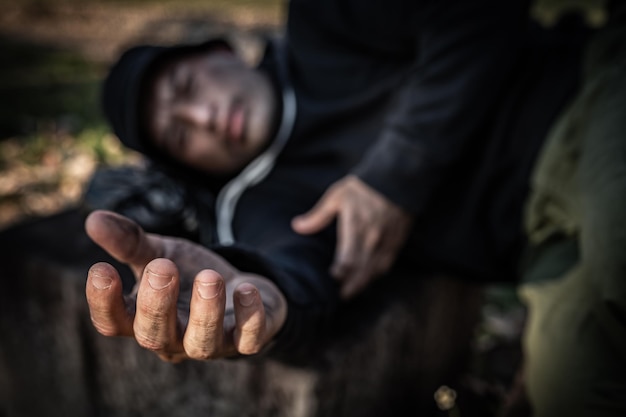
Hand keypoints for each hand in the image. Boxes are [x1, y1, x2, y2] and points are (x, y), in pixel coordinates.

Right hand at [85, 210, 286, 361]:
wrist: (239, 288)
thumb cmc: (189, 276)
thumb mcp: (160, 253)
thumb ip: (130, 242)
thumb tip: (93, 218)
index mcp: (143, 319)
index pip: (113, 323)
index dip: (104, 303)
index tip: (101, 269)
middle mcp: (173, 339)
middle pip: (154, 336)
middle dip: (157, 305)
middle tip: (162, 268)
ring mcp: (211, 344)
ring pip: (202, 342)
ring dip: (205, 312)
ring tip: (209, 278)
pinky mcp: (247, 340)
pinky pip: (248, 338)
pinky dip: (248, 315)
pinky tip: (245, 288)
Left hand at [292, 175, 412, 298]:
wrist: (396, 178)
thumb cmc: (362, 187)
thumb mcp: (336, 196)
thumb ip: (318, 216)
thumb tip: (297, 226)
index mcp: (355, 228)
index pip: (347, 261)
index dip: (339, 275)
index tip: (331, 279)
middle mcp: (372, 238)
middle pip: (361, 271)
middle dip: (350, 286)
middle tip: (340, 296)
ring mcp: (385, 242)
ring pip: (374, 270)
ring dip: (363, 283)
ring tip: (352, 293)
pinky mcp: (396, 241)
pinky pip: (387, 264)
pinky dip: (376, 274)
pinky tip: (369, 279)